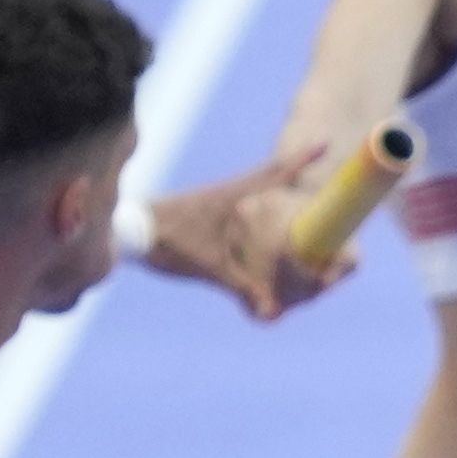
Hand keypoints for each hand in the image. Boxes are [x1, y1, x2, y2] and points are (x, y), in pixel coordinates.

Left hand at [138, 152, 344, 316]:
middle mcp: (230, 191)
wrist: (131, 231)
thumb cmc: (168, 243)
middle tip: (323, 155)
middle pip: (272, 171)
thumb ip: (243, 289)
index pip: (274, 174)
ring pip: (258, 181)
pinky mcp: (211, 205)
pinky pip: (247, 195)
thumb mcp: (209, 268)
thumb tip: (273, 313)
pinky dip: (264, 196)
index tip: (325, 144)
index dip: (301, 160)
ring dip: (281, 178)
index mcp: (234, 197)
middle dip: (298, 164)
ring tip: (304, 184)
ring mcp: (221, 196)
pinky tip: (267, 212)